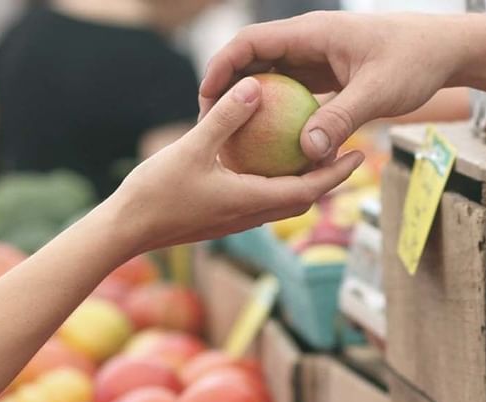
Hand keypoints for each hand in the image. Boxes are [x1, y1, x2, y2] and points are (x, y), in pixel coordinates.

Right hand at [107, 76, 364, 256]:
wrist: (126, 230)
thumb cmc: (156, 192)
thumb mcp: (192, 148)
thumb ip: (225, 118)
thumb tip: (255, 86)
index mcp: (252, 201)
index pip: (309, 190)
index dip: (337, 173)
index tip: (360, 154)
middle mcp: (250, 215)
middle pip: (303, 198)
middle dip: (329, 178)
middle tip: (348, 152)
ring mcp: (236, 220)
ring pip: (282, 202)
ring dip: (303, 182)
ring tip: (314, 155)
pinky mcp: (222, 218)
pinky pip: (260, 200)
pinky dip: (275, 183)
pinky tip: (266, 161)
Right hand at [199, 12, 462, 161]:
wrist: (445, 50)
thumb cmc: (415, 62)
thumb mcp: (378, 93)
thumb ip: (341, 119)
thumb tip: (307, 152)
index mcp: (312, 33)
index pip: (251, 42)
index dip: (222, 67)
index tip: (206, 99)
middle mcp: (309, 42)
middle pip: (254, 60)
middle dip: (229, 89)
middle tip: (211, 126)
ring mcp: (318, 58)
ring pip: (272, 78)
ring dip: (253, 104)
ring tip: (234, 139)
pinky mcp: (329, 75)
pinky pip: (294, 93)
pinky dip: (280, 114)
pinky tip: (273, 146)